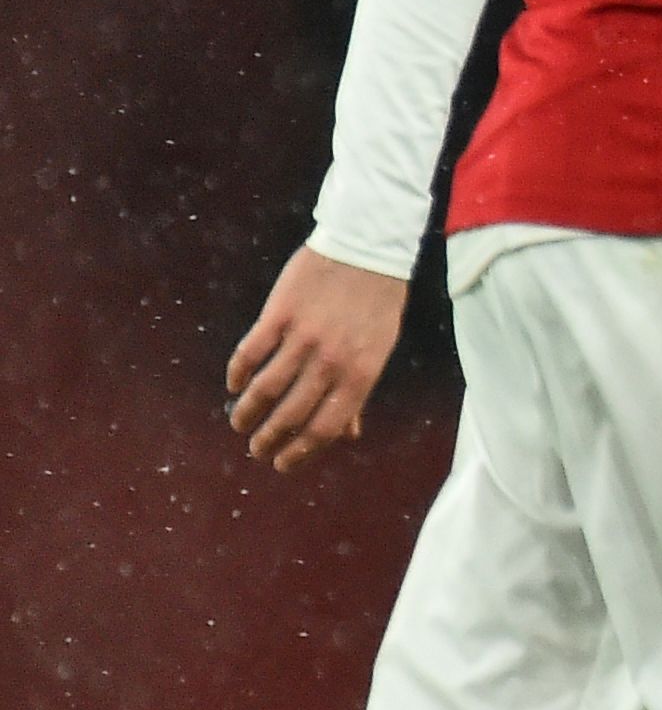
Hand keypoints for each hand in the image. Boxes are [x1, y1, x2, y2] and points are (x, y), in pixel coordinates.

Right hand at [226, 247, 407, 471]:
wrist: (367, 246)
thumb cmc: (377, 302)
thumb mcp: (379, 348)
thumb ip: (359, 391)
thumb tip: (349, 435)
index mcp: (362, 372)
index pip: (325, 428)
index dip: (300, 452)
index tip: (281, 464)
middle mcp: (332, 360)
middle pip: (290, 414)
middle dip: (268, 439)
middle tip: (255, 448)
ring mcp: (304, 336)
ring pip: (264, 389)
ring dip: (247, 413)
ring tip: (240, 424)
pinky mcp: (280, 314)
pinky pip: (250, 354)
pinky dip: (237, 374)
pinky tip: (234, 385)